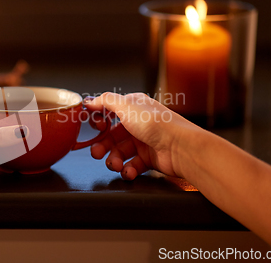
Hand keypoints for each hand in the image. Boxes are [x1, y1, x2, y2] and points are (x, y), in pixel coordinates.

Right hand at [84, 92, 208, 179]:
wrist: (181, 148)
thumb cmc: (158, 124)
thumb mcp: (126, 106)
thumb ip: (105, 101)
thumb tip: (90, 100)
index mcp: (133, 107)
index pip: (109, 112)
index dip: (99, 121)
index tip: (95, 128)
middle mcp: (137, 123)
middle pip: (111, 136)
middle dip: (102, 145)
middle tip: (96, 152)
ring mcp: (143, 142)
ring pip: (119, 153)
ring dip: (113, 160)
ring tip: (115, 165)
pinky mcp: (149, 159)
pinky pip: (131, 165)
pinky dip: (127, 170)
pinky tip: (128, 171)